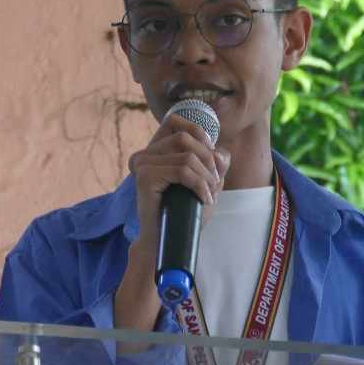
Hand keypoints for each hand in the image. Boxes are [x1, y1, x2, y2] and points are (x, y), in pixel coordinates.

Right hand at [114, 116, 229, 331]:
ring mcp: (141, 164)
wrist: (166, 243)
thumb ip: (214, 164)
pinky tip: (205, 198)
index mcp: (153, 151)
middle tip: (215, 184)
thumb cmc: (185, 214)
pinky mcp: (145, 178)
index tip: (210, 161)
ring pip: (187, 156)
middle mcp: (143, 154)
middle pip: (186, 138)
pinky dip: (200, 184)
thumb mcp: (205, 183)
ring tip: (210, 194)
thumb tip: (221, 152)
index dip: (199, 134)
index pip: (174, 121)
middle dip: (209, 159)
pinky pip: (182, 170)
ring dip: (207, 176)